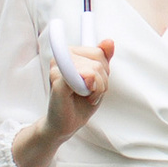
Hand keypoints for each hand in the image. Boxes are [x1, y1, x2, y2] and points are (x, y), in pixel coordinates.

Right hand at [15, 37, 113, 166]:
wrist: (66, 125)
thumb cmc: (80, 102)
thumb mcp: (98, 78)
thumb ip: (103, 58)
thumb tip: (109, 41)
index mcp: (70, 53)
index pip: (99, 52)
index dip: (103, 71)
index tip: (94, 83)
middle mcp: (62, 56)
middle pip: (99, 58)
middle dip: (102, 79)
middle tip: (90, 92)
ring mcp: (58, 67)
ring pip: (95, 69)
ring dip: (98, 88)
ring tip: (86, 96)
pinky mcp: (58, 80)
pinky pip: (87, 76)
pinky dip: (93, 91)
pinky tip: (83, 96)